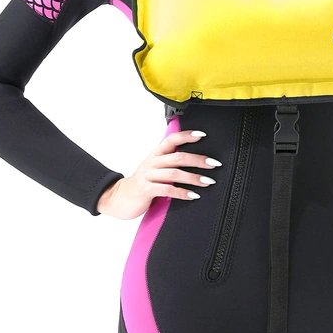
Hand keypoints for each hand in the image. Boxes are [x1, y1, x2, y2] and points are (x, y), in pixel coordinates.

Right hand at [96, 129, 220, 218]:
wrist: (118, 197)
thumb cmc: (142, 182)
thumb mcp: (154, 167)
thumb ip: (169, 161)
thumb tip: (194, 158)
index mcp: (156, 154)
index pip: (172, 139)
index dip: (187, 136)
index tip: (203, 135)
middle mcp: (152, 162)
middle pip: (178, 157)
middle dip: (198, 160)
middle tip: (214, 164)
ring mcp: (148, 175)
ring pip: (174, 173)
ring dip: (194, 178)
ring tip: (208, 181)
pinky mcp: (146, 190)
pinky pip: (167, 190)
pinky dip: (182, 193)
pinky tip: (193, 195)